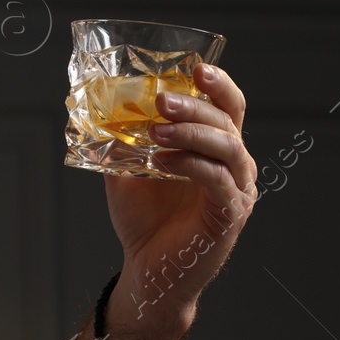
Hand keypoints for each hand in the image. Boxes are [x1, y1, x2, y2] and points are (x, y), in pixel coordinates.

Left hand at [103, 62, 257, 319]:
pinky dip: (191, 164)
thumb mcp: (126, 174)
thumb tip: (102, 112)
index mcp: (217, 151)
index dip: (219, 85)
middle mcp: (235, 167)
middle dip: (195, 105)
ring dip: (191, 132)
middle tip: (162, 99)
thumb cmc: (145, 223)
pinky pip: (218, 181)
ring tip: (157, 131)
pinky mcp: (230, 216)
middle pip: (228, 122)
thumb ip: (123, 143)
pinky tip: (162, 160)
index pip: (228, 108)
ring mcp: (237, 192)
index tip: (197, 68)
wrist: (147, 272)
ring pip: (227, 148)